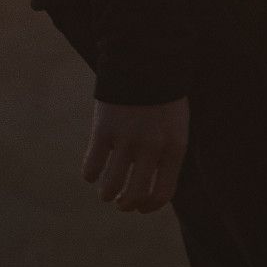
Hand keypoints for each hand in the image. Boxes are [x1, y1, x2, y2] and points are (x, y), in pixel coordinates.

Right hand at [84, 97, 191, 213]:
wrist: (144, 59)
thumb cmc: (162, 95)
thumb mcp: (176, 124)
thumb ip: (166, 153)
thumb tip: (151, 187)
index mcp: (174, 147)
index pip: (163, 193)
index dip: (149, 207)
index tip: (140, 207)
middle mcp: (152, 148)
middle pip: (135, 194)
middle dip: (125, 204)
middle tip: (120, 202)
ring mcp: (126, 140)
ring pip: (110, 186)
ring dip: (106, 194)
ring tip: (105, 192)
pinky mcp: (103, 130)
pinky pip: (92, 166)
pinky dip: (90, 174)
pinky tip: (92, 171)